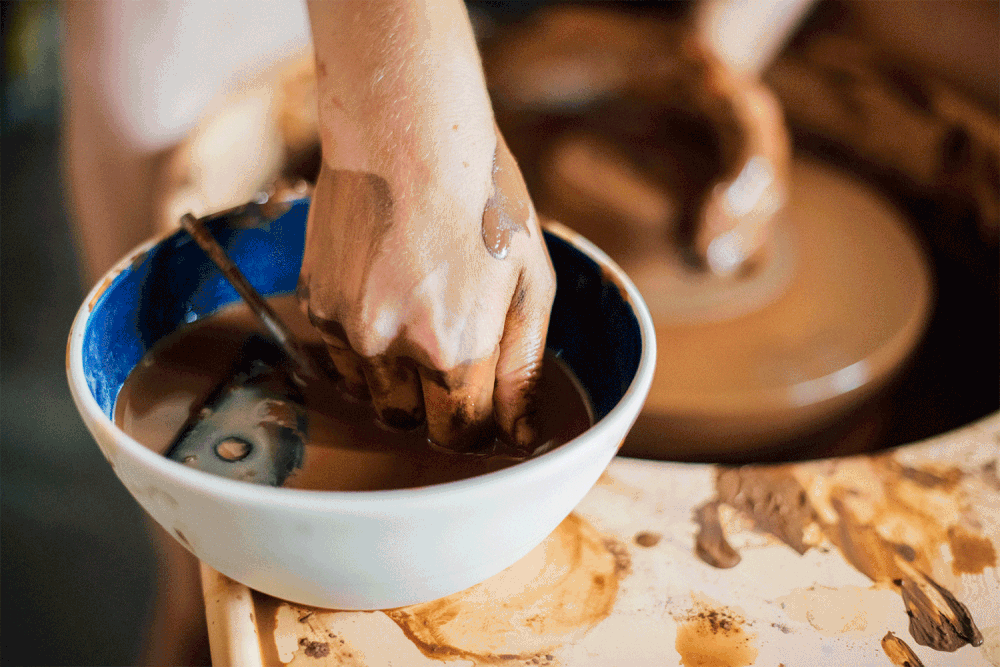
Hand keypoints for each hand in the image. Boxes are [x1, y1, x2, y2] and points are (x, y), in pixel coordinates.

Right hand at [298, 128, 555, 451]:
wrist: (408, 132)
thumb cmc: (485, 202)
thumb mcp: (532, 284)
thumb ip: (523, 370)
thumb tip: (522, 437)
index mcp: (455, 348)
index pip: (460, 434)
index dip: (475, 424)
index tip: (480, 403)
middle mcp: (393, 349)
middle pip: (411, 422)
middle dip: (437, 403)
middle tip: (452, 347)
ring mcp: (346, 327)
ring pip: (371, 395)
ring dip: (398, 378)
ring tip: (419, 313)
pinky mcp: (316, 304)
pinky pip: (339, 360)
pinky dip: (364, 349)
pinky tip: (387, 299)